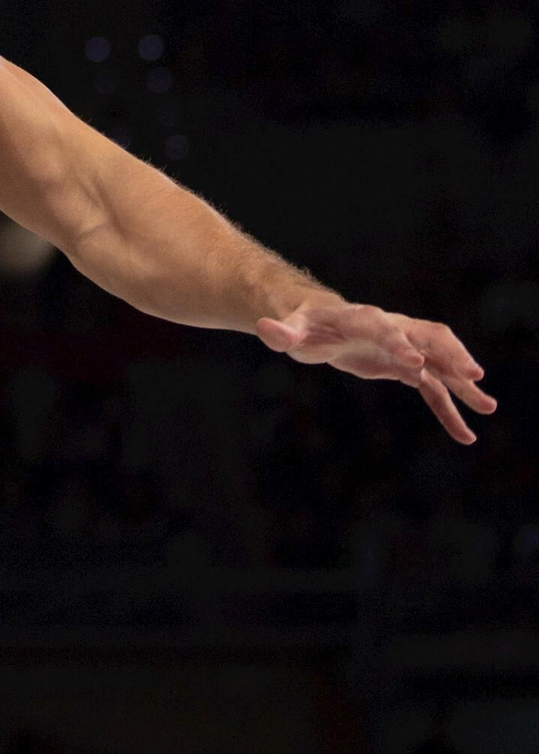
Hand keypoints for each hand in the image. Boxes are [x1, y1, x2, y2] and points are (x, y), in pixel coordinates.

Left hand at [257, 295, 495, 444]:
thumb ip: (281, 332)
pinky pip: (432, 388)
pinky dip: (448, 409)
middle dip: (449, 355)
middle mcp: (389, 329)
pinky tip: (465, 434)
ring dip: (461, 383)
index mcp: (361, 319)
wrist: (317, 321)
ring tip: (488, 408)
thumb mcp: (290, 330)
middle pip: (426, 336)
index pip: (384, 327)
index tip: (414, 363)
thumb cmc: (302, 324)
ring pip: (438, 362)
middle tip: (473, 376)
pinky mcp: (403, 367)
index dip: (398, 343)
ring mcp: (401, 347)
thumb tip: (265, 329)